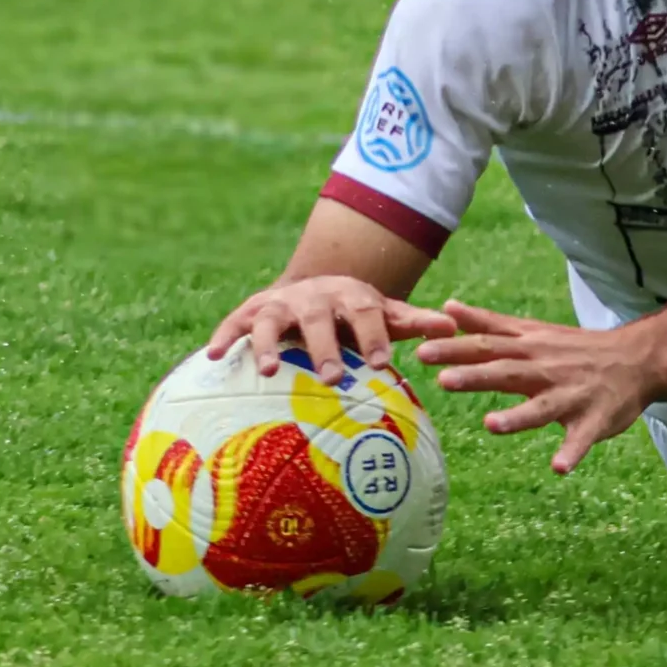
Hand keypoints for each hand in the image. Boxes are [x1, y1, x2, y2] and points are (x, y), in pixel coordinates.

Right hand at [206, 275, 452, 382]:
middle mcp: (314, 297)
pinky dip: (223, 337)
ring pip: (271, 321)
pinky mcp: (249, 313)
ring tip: (271, 372)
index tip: (382, 364)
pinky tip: (211, 356)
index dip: (374, 336)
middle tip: (332, 377)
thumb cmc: (353, 314)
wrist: (310, 290)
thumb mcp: (383, 314)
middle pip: (319, 318)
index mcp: (351, 296)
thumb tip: (455, 326)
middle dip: (325, 346)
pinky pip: (232, 324)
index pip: (367, 312)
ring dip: (269, 344)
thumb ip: (414, 321)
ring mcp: (279, 304)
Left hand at [415, 299, 657, 474]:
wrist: (636, 359)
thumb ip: (489, 322)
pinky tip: (558, 467)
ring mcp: (571, 395)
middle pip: (507, 371)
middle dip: (476, 375)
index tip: (420, 347)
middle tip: (442, 379)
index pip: (487, 344)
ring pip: (541, 407)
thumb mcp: (531, 330)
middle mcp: (547, 369)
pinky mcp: (593, 421)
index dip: (455, 347)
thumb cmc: (574, 349)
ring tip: (491, 425)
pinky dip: (571, 452)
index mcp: (529, 348)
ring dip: (517, 417)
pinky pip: (581, 440)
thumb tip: (447, 308)